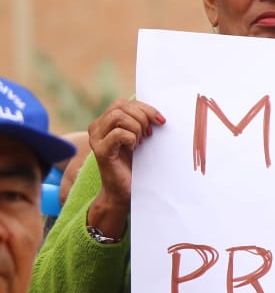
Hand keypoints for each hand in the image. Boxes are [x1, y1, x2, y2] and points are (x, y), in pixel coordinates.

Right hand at [85, 98, 162, 239]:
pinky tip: (134, 148)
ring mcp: (96, 139)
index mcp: (105, 122)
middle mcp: (96, 128)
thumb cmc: (134, 164)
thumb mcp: (140, 138)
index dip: (145, 108)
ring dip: (136, 127)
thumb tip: (158, 112)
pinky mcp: (100, 151)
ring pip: (119, 117)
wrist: (124, 190)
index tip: (161, 121)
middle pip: (121, 106)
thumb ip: (142, 122)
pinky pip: (119, 134)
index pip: (123, 102)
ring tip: (139, 142)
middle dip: (142, 117)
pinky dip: (131, 138)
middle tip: (149, 134)